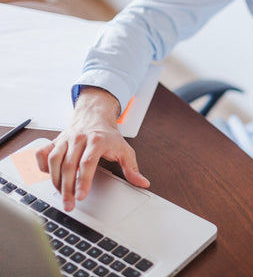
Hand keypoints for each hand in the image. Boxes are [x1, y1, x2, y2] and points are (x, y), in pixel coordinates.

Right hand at [36, 86, 149, 211]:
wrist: (94, 115)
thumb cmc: (109, 135)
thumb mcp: (125, 150)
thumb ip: (132, 169)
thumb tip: (143, 183)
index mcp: (97, 140)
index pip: (88, 162)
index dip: (84, 180)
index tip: (81, 196)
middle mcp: (79, 139)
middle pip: (69, 165)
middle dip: (67, 188)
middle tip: (69, 204)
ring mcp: (65, 139)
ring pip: (54, 161)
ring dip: (55, 181)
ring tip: (61, 196)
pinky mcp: (55, 141)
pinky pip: (42, 153)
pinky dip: (41, 167)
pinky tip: (49, 178)